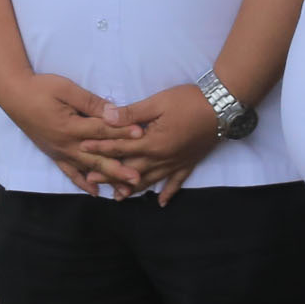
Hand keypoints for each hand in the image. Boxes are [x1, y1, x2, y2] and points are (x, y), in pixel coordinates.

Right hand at [0, 72, 140, 195]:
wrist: (14, 96)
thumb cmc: (41, 88)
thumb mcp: (66, 89)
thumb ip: (90, 102)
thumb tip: (112, 112)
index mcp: (71, 126)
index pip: (102, 131)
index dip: (123, 132)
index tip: (142, 135)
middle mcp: (67, 144)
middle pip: (98, 157)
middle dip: (119, 168)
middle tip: (138, 177)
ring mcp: (60, 152)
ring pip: (88, 168)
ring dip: (107, 179)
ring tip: (124, 189)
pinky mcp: (54, 154)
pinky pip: (70, 173)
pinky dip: (83, 183)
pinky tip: (96, 192)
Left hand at [102, 85, 222, 203]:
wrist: (222, 106)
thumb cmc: (189, 100)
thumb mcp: (158, 102)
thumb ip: (132, 113)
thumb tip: (107, 117)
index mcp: (152, 143)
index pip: (121, 147)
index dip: (101, 147)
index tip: (82, 150)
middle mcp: (162, 158)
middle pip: (131, 169)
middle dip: (110, 174)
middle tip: (90, 181)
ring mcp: (176, 163)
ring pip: (150, 180)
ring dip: (133, 188)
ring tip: (117, 197)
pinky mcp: (189, 163)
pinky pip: (176, 183)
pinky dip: (168, 193)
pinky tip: (160, 202)